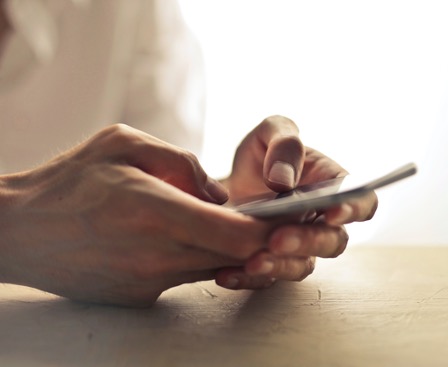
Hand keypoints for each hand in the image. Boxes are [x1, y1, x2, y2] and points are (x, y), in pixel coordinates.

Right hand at [0, 124, 282, 306]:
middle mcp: (158, 255)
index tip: (281, 217)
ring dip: (224, 247)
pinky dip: (193, 257)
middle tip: (258, 216)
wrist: (20, 230)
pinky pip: (184, 276)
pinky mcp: (139, 296)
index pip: (238, 235)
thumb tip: (217, 193)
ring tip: (211, 220)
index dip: (269, 229)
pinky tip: (174, 236)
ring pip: (212, 268)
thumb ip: (181, 162)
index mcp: (157, 212)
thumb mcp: (123, 143)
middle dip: (254, 238)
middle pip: (234, 257)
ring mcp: (149, 282)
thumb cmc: (68, 180)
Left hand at [216, 116, 377, 289]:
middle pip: (332, 241)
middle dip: (307, 242)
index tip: (332, 213)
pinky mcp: (271, 262)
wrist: (227, 182)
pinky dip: (247, 278)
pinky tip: (226, 273)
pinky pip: (266, 278)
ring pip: (302, 266)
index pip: (360, 201)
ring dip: (280, 266)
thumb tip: (283, 181)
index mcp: (330, 186)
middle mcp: (319, 221)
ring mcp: (297, 246)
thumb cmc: (261, 155)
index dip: (353, 209)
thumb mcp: (270, 133)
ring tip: (252, 262)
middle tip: (277, 238)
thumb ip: (284, 144)